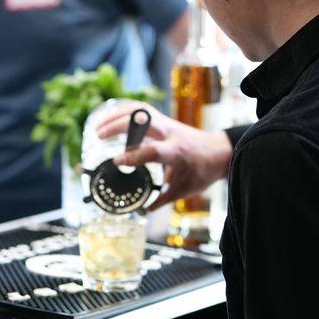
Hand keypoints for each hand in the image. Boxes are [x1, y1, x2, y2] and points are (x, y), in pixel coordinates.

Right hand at [95, 100, 232, 210]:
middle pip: (143, 121)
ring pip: (141, 110)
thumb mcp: (184, 189)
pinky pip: (143, 109)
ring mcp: (168, 124)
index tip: (115, 162)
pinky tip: (111, 117)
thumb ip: (162, 199)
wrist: (220, 151)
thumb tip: (143, 209)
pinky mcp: (165, 120)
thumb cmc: (203, 170)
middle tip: (98, 136)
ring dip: (118, 114)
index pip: (153, 151)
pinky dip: (125, 110)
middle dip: (119, 125)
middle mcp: (171, 134)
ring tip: (98, 125)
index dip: (133, 155)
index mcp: (177, 152)